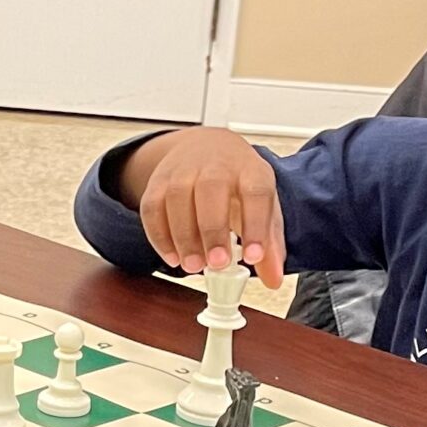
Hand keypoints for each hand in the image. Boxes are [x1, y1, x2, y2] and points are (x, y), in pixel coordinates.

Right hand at [118, 128, 286, 286]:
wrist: (206, 147)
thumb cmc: (239, 183)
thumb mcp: (263, 206)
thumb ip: (270, 244)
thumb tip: (273, 280)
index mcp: (250, 170)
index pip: (256, 192)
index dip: (256, 226)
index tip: (253, 257)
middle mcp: (216, 164)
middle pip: (212, 189)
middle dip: (212, 230)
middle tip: (216, 265)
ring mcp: (184, 169)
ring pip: (177, 197)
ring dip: (183, 236)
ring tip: (193, 266)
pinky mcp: (158, 180)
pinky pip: (152, 206)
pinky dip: (159, 236)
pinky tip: (172, 257)